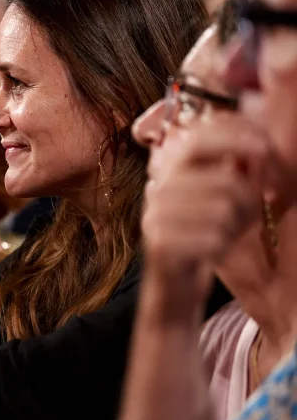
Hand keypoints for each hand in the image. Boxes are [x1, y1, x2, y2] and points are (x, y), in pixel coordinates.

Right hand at [141, 114, 267, 289]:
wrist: (175, 282)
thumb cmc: (204, 231)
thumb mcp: (220, 194)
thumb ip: (235, 166)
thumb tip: (260, 144)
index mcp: (167, 167)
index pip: (197, 137)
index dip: (234, 137)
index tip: (264, 146)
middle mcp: (157, 187)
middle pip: (224, 180)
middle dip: (247, 195)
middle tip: (254, 205)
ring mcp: (154, 215)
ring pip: (223, 210)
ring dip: (236, 226)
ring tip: (226, 233)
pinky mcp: (158, 243)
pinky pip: (212, 238)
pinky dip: (222, 247)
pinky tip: (212, 251)